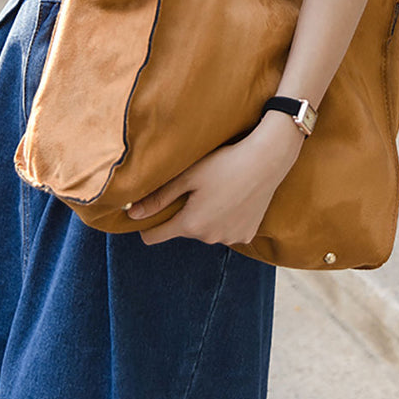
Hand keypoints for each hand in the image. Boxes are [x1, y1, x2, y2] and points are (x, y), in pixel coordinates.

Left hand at [126, 111, 305, 245]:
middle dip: (184, 214)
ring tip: (218, 191)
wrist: (266, 160)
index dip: (147, 226)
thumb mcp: (187, 176)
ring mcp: (230, 238)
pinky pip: (227, 230)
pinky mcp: (247, 234)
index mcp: (191, 224)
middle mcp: (209, 238)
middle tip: (196, 188)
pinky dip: (226, 219)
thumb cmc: (224, 163)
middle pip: (184, 230)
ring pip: (206, 231)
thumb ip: (158, 198)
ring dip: (206, 217)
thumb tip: (131, 214)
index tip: (148, 213)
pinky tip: (234, 199)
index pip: (154, 238)